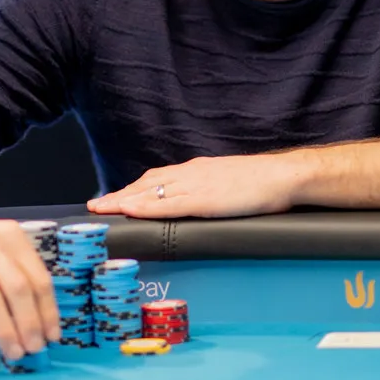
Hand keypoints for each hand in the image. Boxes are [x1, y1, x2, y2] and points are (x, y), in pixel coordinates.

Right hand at [0, 213, 59, 358]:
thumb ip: (15, 271)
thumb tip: (37, 318)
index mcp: (12, 236)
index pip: (39, 277)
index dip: (48, 310)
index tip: (52, 336)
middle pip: (18, 289)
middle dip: (30, 324)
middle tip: (34, 349)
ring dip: (6, 331)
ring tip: (13, 353)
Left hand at [86, 153, 301, 218]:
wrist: (284, 176)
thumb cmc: (263, 184)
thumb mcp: (230, 184)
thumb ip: (212, 191)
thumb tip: (202, 204)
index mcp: (198, 171)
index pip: (158, 178)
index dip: (134, 188)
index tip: (115, 196)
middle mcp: (191, 173)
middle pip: (147, 183)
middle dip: (120, 194)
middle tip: (96, 206)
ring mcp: (196, 185)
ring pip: (150, 191)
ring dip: (122, 200)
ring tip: (101, 209)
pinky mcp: (204, 199)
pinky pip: (167, 204)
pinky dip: (144, 206)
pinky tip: (128, 209)